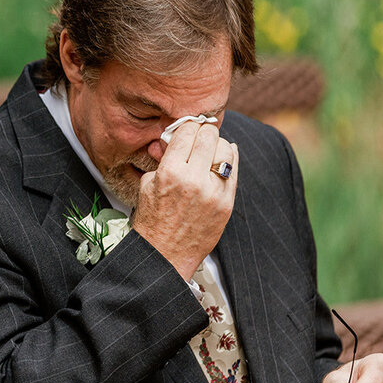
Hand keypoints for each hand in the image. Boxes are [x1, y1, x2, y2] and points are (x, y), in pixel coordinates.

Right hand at [131, 122, 236, 279]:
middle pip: (209, 135)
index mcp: (169, 172)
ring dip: (217, 145)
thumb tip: (170, 138)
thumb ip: (162, 159)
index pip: (186, 131)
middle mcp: (194, 180)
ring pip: (226, 149)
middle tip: (199, 136)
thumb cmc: (152, 220)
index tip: (186, 129)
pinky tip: (223, 158)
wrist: (165, 255)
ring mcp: (214, 192)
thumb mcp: (147, 184)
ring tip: (209, 151)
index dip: (186, 127)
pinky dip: (229, 160)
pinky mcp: (227, 203)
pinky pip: (234, 170)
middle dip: (203, 132)